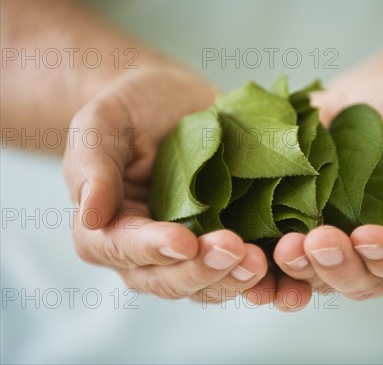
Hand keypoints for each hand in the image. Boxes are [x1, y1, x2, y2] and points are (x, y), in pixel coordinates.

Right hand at [63, 66, 269, 302]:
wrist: (176, 103)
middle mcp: (149, 253)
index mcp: (109, 229)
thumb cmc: (132, 109)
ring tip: (262, 262)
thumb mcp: (103, 123)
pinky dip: (265, 278)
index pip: (124, 248)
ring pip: (209, 284)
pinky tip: (288, 275)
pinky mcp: (229, 242)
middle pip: (169, 279)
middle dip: (202, 270)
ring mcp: (192, 251)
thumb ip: (92, 165)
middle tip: (236, 251)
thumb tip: (89, 215)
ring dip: (236, 280)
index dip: (153, 249)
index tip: (183, 241)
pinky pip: (243, 270)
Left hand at [271, 67, 382, 305]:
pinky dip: (270, 267)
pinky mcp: (304, 228)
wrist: (372, 97)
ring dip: (301, 270)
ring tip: (283, 247)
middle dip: (339, 267)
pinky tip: (252, 256)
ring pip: (321, 276)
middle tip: (317, 242)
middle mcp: (380, 249)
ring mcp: (340, 242)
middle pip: (364, 280)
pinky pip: (287, 258)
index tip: (367, 234)